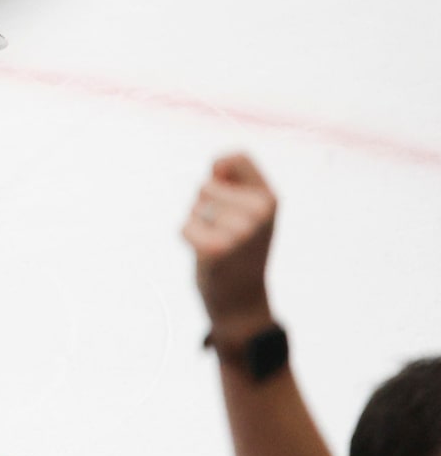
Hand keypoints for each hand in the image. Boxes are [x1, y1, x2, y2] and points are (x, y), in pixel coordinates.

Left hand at [186, 153, 280, 341]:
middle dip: (205, 206)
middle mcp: (260, 212)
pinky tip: (209, 255)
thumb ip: (234, 182)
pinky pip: (185, 228)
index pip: (237, 157)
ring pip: (195, 207)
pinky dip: (189, 239)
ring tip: (220, 243)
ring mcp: (241, 230)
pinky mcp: (218, 249)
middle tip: (225, 232)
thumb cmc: (240, 247)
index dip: (220, 169)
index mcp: (270, 198)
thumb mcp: (249, 210)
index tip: (227, 192)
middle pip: (205, 186)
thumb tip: (217, 166)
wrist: (243, 298)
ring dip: (198, 224)